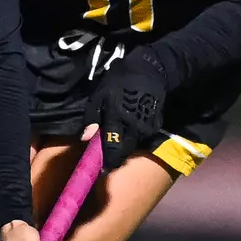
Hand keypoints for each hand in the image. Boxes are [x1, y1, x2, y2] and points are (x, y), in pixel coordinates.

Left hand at [82, 46, 167, 172]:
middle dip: (115, 157)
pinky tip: (129, 128)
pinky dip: (134, 137)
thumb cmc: (119, 81)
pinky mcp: (155, 126)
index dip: (107, 162)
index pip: (113, 150)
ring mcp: (147, 128)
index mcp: (117, 120)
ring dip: (125, 147)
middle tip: (107, 154)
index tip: (101, 169)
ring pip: (134, 146)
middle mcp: (134, 128)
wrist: (150, 71)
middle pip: (124, 153)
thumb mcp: (99, 95)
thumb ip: (92, 118)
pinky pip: (142, 138)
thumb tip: (85, 138)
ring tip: (117, 140)